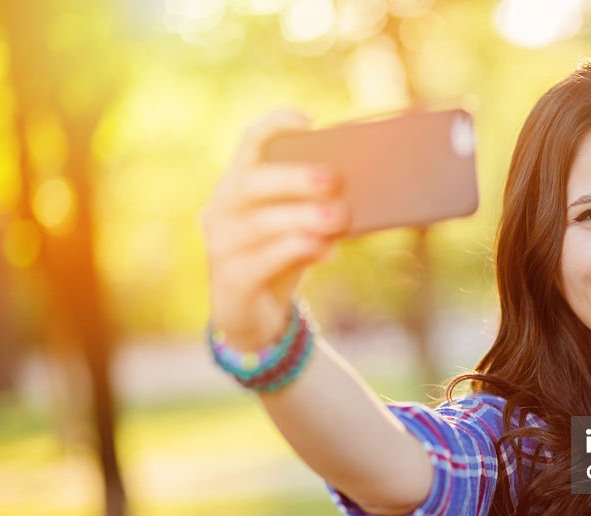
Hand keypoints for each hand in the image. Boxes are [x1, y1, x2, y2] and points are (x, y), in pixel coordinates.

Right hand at [201, 109, 348, 349]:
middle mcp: (222, 211)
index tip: (308, 121)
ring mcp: (221, 247)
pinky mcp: (230, 281)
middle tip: (334, 179)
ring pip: (259, 224)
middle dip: (294, 178)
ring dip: (302, 217)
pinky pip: (261, 262)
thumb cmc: (282, 261)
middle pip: (252, 183)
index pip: (248, 145)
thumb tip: (370, 190)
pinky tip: (325, 250)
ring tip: (338, 217)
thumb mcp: (302, 229)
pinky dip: (294, 252)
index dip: (275, 127)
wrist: (257, 319)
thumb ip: (321, 207)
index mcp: (238, 187)